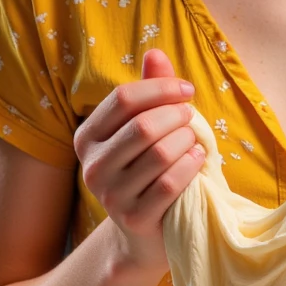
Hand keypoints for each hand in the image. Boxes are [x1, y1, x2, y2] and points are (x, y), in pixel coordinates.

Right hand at [73, 48, 204, 272]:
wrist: (142, 233)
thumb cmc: (146, 170)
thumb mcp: (143, 130)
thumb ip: (150, 93)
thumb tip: (156, 52)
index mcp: (87, 137)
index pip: (123, 99)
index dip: (160, 88)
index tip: (187, 90)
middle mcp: (92, 166)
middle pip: (143, 125)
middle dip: (177, 116)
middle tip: (192, 119)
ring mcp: (110, 196)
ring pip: (160, 153)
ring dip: (187, 141)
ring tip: (194, 141)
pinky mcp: (134, 218)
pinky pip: (171, 183)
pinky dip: (191, 166)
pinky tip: (198, 159)